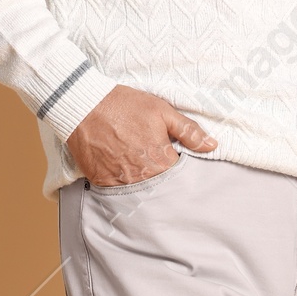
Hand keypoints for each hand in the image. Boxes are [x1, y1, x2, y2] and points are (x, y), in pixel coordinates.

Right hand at [67, 85, 216, 186]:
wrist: (84, 105)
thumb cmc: (124, 105)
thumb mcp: (162, 110)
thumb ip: (188, 131)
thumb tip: (212, 146)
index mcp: (161, 161)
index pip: (180, 177)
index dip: (180, 169)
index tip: (175, 160)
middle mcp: (142, 177)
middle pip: (160, 186)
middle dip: (162, 177)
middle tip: (154, 161)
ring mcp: (120, 181)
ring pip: (139, 190)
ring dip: (143, 181)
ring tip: (138, 164)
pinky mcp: (101, 181)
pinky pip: (117, 189)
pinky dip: (122, 182)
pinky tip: (122, 167)